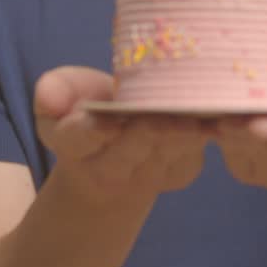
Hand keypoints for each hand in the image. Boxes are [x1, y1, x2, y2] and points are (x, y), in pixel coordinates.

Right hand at [34, 66, 209, 208]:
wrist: (114, 147)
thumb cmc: (87, 107)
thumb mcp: (63, 95)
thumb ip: (55, 91)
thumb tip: (48, 96)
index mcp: (74, 144)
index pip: (78, 138)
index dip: (92, 130)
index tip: (107, 120)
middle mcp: (109, 167)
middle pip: (132, 149)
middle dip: (152, 131)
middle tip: (171, 112)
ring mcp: (146, 176)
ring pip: (166, 154)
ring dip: (185, 135)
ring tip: (203, 112)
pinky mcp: (178, 174)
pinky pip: (190, 160)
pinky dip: (205, 139)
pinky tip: (219, 118)